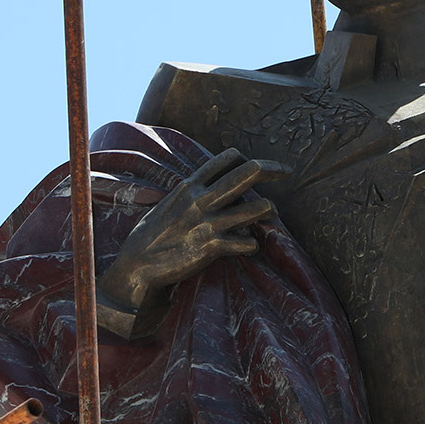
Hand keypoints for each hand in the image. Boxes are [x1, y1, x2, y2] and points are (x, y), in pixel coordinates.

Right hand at [100, 148, 288, 314]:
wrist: (137, 265)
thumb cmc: (152, 234)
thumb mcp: (171, 202)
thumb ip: (193, 191)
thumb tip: (211, 185)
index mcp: (191, 185)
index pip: (227, 158)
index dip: (246, 159)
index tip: (257, 167)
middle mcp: (202, 199)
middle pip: (248, 172)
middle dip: (272, 168)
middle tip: (287, 171)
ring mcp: (209, 223)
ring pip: (257, 208)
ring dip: (269, 209)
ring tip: (271, 213)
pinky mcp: (212, 248)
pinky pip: (247, 243)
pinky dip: (252, 245)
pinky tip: (249, 247)